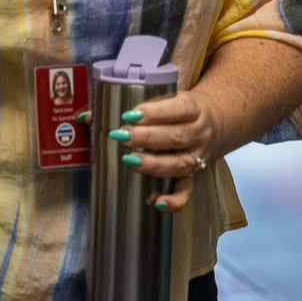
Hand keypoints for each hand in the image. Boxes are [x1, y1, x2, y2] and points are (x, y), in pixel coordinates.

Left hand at [114, 88, 224, 213]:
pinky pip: (186, 191)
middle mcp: (198, 133)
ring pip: (179, 163)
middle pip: (175, 137)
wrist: (216, 121)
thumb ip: (133, 105)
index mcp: (193, 108)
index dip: (155, 112)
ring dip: (154, 164)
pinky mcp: (193, 176)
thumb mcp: (166, 98)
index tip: (130, 114)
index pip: (178, 109)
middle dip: (146, 137)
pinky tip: (155, 201)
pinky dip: (173, 200)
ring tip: (130, 161)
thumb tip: (85, 116)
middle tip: (121, 136)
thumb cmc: (180, 109)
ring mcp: (197, 157)